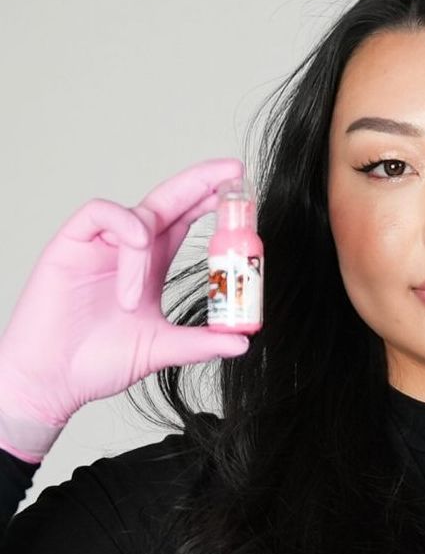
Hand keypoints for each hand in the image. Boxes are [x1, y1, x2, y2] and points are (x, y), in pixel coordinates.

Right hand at [0, 159, 251, 461]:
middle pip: (169, 200)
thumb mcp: (161, 350)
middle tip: (232, 173)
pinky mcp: (70, 245)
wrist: (53, 380)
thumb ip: (201, 343)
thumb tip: (242, 342)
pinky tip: (133, 245)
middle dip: (201, 182)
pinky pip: (100, 213)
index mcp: (150, 266)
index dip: (210, 202)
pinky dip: (123, 223)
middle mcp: (128, 249)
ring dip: (147, 250)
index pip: (185, 221)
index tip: (240, 191)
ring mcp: (100, 245)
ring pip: (139, 213)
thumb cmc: (97, 362)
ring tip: (134, 301)